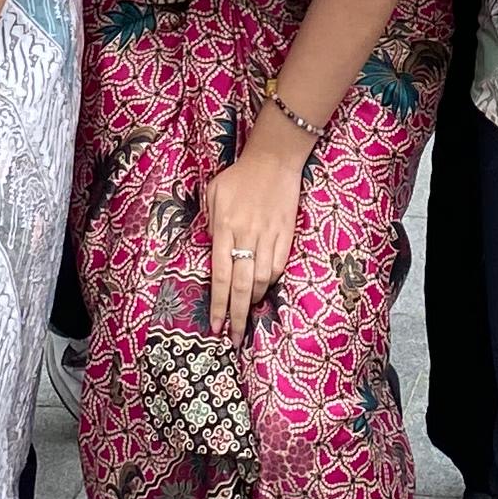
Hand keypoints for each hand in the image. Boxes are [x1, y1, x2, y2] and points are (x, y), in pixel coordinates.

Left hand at [197, 136, 301, 340]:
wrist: (274, 159)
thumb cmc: (239, 177)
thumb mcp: (214, 195)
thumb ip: (210, 224)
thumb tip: (212, 252)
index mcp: (225, 228)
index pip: (220, 275)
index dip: (217, 305)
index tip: (215, 327)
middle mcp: (246, 236)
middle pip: (241, 285)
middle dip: (237, 316)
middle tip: (234, 339)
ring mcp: (269, 236)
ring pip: (262, 279)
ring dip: (253, 300)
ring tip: (246, 313)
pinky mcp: (286, 234)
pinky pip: (279, 266)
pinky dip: (270, 282)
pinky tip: (263, 288)